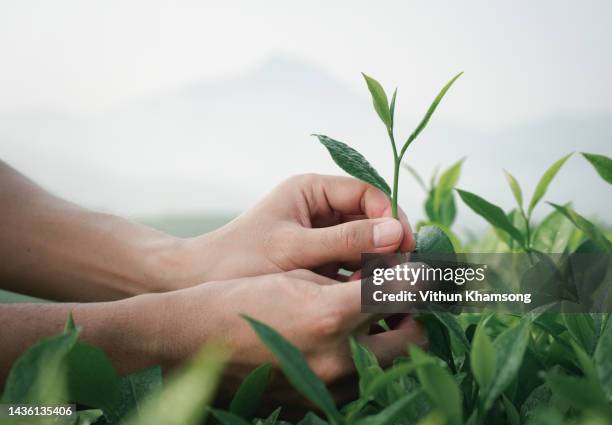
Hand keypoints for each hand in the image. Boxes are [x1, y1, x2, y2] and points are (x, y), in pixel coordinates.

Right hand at [145, 270, 425, 408]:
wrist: (192, 339)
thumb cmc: (240, 296)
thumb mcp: (296, 276)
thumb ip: (347, 281)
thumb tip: (391, 280)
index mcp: (331, 315)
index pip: (404, 295)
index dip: (420, 279)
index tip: (423, 271)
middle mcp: (337, 359)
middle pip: (411, 341)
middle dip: (414, 318)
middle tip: (400, 300)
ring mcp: (326, 388)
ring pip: (387, 368)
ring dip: (390, 343)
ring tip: (371, 320)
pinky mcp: (312, 404)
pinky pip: (356, 385)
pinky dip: (361, 364)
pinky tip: (343, 344)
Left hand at [181, 174, 414, 282]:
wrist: (199, 283)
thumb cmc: (240, 259)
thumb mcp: (294, 249)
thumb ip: (344, 241)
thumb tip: (397, 234)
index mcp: (312, 190)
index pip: (367, 194)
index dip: (390, 217)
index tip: (405, 245)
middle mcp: (319, 207)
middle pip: (369, 220)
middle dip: (387, 244)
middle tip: (403, 272)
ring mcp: (320, 234)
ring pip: (363, 244)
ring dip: (377, 263)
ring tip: (388, 288)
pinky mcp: (318, 259)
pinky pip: (350, 264)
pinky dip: (361, 278)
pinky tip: (368, 297)